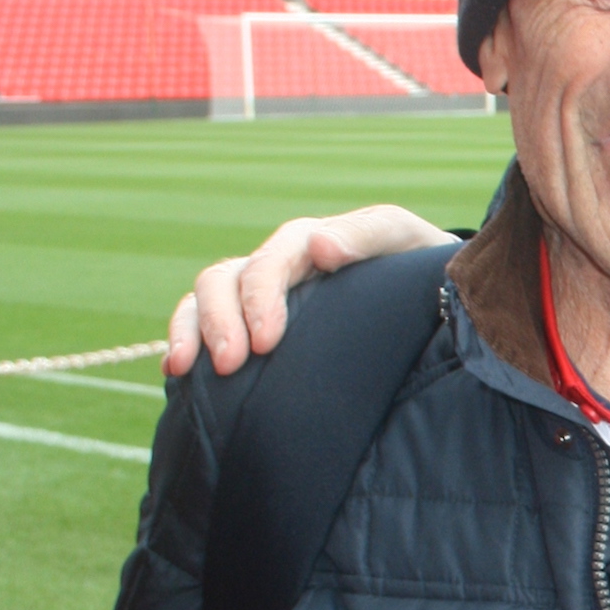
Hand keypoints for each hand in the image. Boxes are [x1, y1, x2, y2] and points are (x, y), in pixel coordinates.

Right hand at [165, 205, 453, 376]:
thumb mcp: (406, 241)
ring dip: (189, 331)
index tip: (267, 342)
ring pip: (203, 301)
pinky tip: (177, 373)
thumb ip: (368, 236)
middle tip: (229, 364)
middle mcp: (276, 269)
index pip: (271, 261)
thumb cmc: (420, 268)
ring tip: (182, 368)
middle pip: (224, 279)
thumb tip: (319, 246)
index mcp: (309, 245)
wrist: (432, 300)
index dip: (261, 297)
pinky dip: (183, 343)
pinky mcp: (252, 329)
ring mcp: (258, 299)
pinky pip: (202, 328)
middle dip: (219, 320)